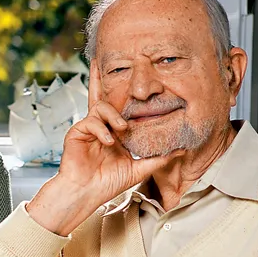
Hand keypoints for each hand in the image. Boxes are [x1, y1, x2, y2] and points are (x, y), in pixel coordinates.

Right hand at [26, 64, 183, 235]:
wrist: (86, 194)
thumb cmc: (107, 183)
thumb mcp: (138, 169)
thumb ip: (158, 159)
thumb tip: (180, 150)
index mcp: (114, 133)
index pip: (121, 109)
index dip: (126, 95)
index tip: (135, 80)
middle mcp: (101, 127)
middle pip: (104, 97)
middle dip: (103, 79)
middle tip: (106, 62)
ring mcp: (88, 129)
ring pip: (100, 107)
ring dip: (113, 115)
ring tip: (121, 130)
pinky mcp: (77, 133)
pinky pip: (90, 121)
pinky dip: (101, 129)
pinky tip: (109, 141)